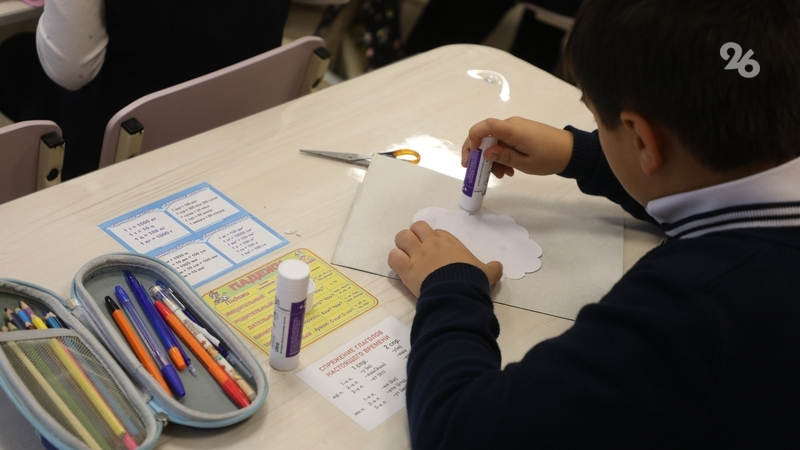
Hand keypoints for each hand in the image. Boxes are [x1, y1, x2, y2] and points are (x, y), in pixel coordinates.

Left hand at [388, 221, 502, 296]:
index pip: (437, 232)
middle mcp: (431, 243)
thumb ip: (492, 268)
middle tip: (417, 249)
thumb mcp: (486, 272)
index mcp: (450, 241)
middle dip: (415, 235)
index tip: (436, 250)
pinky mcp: (407, 268)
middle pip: (417, 227)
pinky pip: (393, 256)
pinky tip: (400, 267)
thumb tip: (499, 267)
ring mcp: (417, 254)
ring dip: (402, 245)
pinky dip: (395, 260)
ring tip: (406, 256)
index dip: (434, 239)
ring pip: (402, 237)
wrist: (458, 292)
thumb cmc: (472, 279)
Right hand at [462, 117, 574, 178]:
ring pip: (494, 140)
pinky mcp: (520, 132)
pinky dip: (501, 154)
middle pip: (486, 134)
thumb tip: (485, 153)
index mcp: (513, 130)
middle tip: (477, 170)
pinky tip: (508, 169)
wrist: (571, 151)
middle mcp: (512, 125)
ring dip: (492, 157)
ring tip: (501, 174)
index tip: (472, 156)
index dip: (473, 138)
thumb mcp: (525, 163)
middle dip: (479, 153)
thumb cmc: (550, 157)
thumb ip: (503, 157)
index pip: (485, 126)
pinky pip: (503, 141)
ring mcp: (516, 128)